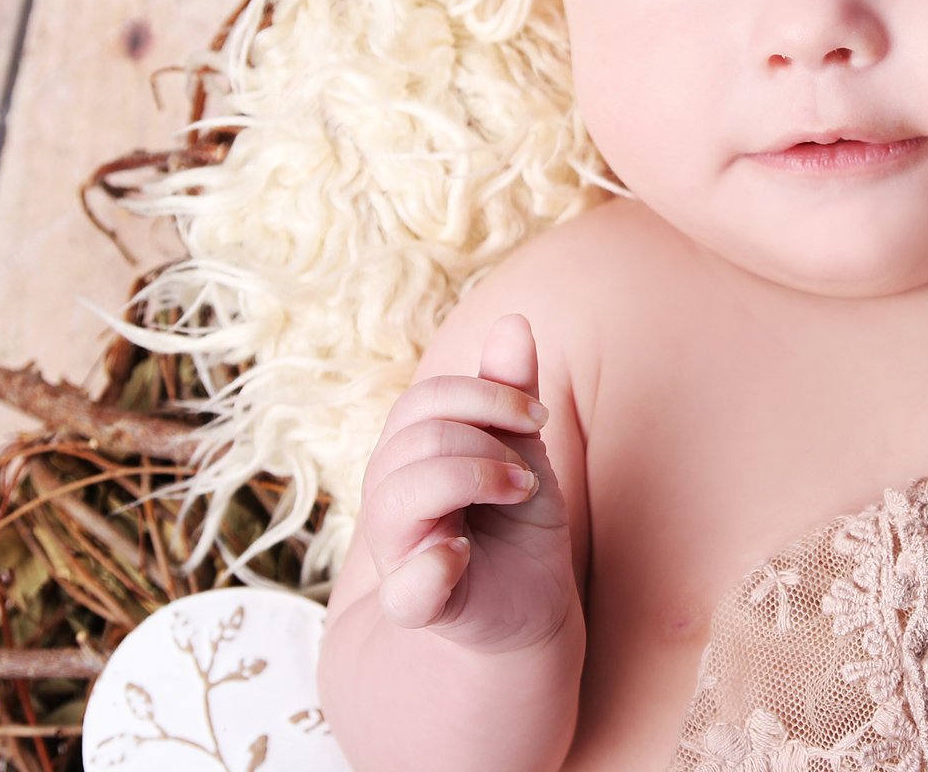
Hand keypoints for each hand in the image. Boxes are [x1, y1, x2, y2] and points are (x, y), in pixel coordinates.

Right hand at [358, 313, 576, 653]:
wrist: (530, 607)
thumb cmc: (516, 524)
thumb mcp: (521, 450)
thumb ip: (510, 392)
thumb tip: (514, 320)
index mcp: (409, 458)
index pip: (420, 402)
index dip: (484, 394)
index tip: (538, 418)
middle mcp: (390, 501)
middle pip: (414, 437)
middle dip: (486, 439)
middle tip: (529, 470)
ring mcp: (398, 554)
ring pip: (401, 492)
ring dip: (477, 479)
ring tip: (520, 495)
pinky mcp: (419, 607)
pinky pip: (407, 587)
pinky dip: (431, 568)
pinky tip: (458, 556)